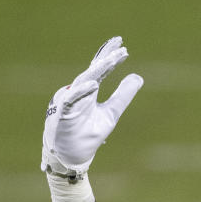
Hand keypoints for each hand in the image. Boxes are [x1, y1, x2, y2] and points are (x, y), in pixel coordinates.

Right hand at [42, 37, 143, 176]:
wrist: (73, 155)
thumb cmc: (89, 134)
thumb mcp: (112, 113)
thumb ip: (123, 96)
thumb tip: (138, 77)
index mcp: (88, 91)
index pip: (100, 70)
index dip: (110, 58)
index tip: (123, 47)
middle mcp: (78, 92)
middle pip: (93, 70)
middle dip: (106, 58)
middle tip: (120, 46)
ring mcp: (69, 101)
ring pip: (83, 81)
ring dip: (98, 70)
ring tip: (112, 60)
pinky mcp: (62, 113)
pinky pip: (72, 99)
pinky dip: (82, 91)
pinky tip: (94, 84)